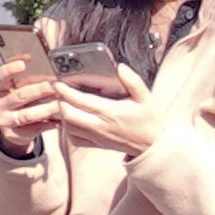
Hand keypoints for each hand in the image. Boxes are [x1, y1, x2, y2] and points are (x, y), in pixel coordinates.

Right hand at [0, 62, 58, 153]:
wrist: (11, 130)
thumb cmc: (20, 104)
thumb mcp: (19, 90)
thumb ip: (29, 82)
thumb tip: (52, 72)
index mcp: (0, 88)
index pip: (1, 76)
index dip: (11, 68)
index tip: (25, 61)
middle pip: (20, 95)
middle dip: (39, 90)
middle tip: (55, 86)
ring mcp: (5, 120)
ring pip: (27, 114)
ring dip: (46, 109)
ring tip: (60, 105)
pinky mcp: (14, 135)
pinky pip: (34, 129)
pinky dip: (49, 125)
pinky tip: (60, 122)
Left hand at [49, 63, 164, 158]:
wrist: (155, 147)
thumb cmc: (151, 122)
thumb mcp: (147, 99)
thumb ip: (133, 82)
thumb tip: (120, 67)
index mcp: (110, 112)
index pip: (79, 101)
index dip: (64, 91)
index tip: (59, 82)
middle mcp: (101, 126)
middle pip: (68, 115)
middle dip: (61, 101)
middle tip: (62, 91)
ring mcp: (98, 137)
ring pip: (69, 127)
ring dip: (64, 114)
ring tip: (67, 103)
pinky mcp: (98, 144)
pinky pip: (75, 139)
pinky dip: (69, 129)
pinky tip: (74, 120)